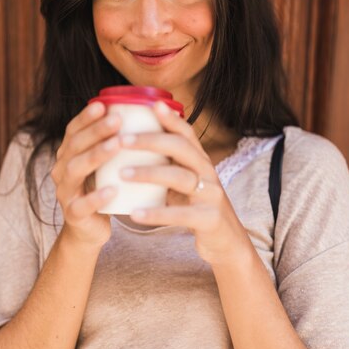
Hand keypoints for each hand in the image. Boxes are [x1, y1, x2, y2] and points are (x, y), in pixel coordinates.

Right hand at [51, 101, 121, 247]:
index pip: (73, 130)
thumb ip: (115, 142)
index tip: (103, 104)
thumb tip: (146, 114)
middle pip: (74, 145)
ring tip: (117, 145)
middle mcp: (61, 170)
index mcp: (69, 154)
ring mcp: (65, 192)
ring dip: (96, 155)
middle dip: (96, 131)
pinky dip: (97, 197)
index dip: (85, 117)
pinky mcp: (73, 215)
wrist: (89, 230)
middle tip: (117, 120)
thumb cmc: (102, 189)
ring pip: (75, 170)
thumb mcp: (106, 164)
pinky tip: (113, 189)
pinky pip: (82, 205)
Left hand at [119, 101, 251, 264]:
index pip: (187, 134)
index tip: (151, 105)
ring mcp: (212, 196)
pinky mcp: (209, 220)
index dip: (171, 119)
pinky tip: (133, 212)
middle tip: (122, 140)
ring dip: (149, 173)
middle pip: (182, 148)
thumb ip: (167, 166)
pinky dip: (156, 213)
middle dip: (151, 141)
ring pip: (180, 177)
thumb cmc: (196, 209)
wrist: (226, 243)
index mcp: (201, 162)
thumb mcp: (185, 184)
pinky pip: (181, 214)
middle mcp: (209, 173)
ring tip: (122, 173)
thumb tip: (131, 147)